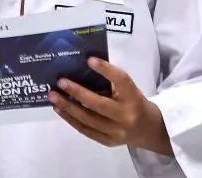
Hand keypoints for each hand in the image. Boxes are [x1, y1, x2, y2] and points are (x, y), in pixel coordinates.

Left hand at [49, 58, 172, 155]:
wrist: (148, 130)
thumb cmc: (133, 102)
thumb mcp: (129, 89)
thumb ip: (111, 80)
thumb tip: (81, 66)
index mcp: (134, 97)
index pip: (122, 81)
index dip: (106, 70)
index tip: (89, 59)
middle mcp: (126, 116)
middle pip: (99, 104)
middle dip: (77, 93)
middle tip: (60, 82)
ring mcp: (117, 132)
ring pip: (88, 120)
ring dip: (68, 107)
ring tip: (53, 95)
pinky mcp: (108, 142)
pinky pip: (86, 130)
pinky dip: (70, 119)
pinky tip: (59, 109)